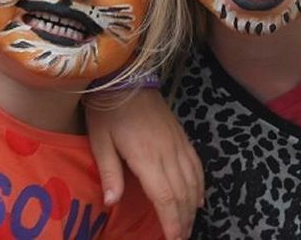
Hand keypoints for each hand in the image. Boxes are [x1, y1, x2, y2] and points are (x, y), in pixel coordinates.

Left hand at [86, 89, 202, 239]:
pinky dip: (200, 185)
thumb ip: (109, 172)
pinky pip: (197, 165)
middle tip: (180, 238)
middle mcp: (168, 153)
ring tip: (189, 225)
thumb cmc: (107, 110)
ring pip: (193, 182)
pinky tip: (199, 199)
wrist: (125, 78)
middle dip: (183, 220)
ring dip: (193, 207)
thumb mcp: (100, 140)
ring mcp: (177, 144)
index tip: (172, 239)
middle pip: (182, 194)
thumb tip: (111, 203)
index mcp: (146, 157)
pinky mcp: (181, 136)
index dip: (171, 221)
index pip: (165, 197)